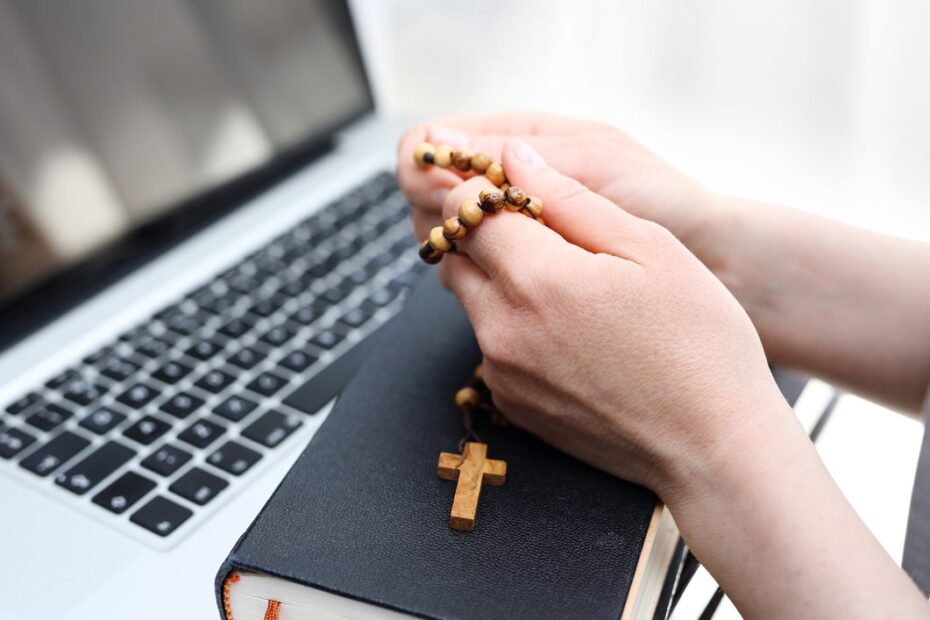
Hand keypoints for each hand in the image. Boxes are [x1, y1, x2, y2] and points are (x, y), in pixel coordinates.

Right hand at [396, 112, 718, 252]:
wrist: (716, 259)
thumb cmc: (666, 202)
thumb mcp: (594, 166)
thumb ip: (520, 158)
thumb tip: (441, 144)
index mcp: (526, 137)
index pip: (436, 142)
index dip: (427, 169)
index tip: (445, 201)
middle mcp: (512, 180)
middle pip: (434, 195)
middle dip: (446, 216)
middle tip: (479, 240)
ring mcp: (517, 226)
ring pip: (453, 237)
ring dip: (462, 251)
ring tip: (503, 266)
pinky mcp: (526, 271)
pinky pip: (480, 274)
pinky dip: (483, 280)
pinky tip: (510, 290)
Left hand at [432, 137, 790, 497]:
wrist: (712, 446)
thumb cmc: (697, 342)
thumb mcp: (649, 248)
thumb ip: (571, 197)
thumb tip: (514, 157)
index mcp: (535, 278)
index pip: (464, 209)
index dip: (490, 189)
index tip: (525, 192)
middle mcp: (502, 327)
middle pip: (457, 253)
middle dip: (487, 231)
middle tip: (546, 233)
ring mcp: (501, 371)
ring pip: (470, 298)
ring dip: (499, 277)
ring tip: (566, 284)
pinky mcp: (510, 403)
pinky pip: (489, 344)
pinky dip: (512, 323)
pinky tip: (568, 332)